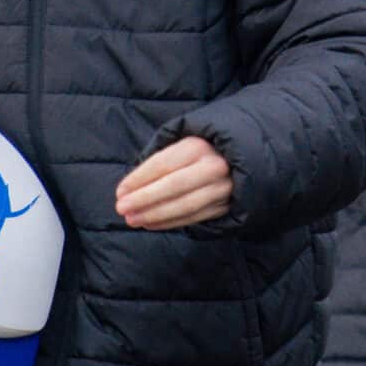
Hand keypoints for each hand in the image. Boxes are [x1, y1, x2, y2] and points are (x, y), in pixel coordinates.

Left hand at [116, 137, 232, 229]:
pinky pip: (195, 217)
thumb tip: (130, 186)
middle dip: (144, 199)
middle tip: (121, 208)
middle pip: (173, 186)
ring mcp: (223, 187)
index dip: (139, 179)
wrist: (245, 156)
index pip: (163, 164)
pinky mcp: (226, 204)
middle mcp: (213, 166)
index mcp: (198, 146)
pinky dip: (171, 222)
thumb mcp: (181, 142)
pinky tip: (151, 224)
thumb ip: (159, 159)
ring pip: (185, 205)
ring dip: (155, 215)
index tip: (120, 191)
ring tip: (133, 220)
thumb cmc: (202, 148)